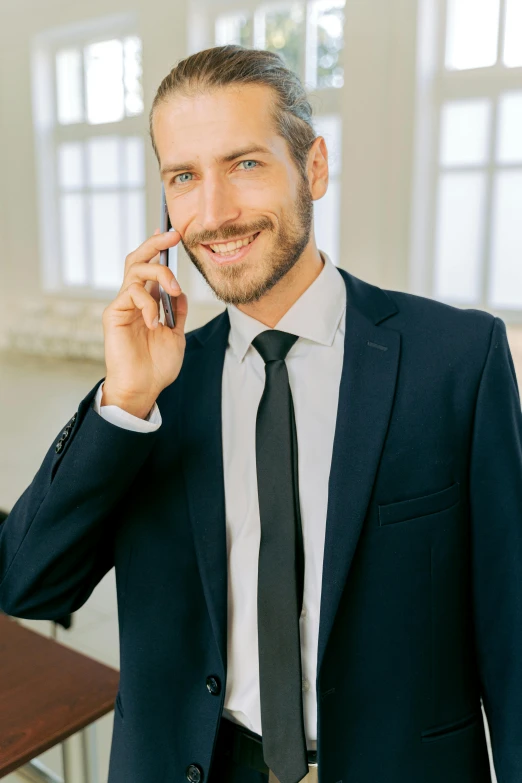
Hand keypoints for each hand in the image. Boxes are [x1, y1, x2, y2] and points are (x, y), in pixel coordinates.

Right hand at [101, 229, 187, 417]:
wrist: (143, 388)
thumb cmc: (157, 366)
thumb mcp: (176, 335)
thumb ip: (177, 312)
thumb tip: (181, 292)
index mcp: (147, 302)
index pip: (150, 267)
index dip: (157, 247)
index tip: (171, 232)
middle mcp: (133, 299)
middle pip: (138, 259)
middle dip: (155, 243)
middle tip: (173, 236)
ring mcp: (122, 305)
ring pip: (136, 270)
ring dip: (160, 274)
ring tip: (173, 290)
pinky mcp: (114, 314)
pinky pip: (132, 294)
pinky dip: (148, 304)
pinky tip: (155, 323)